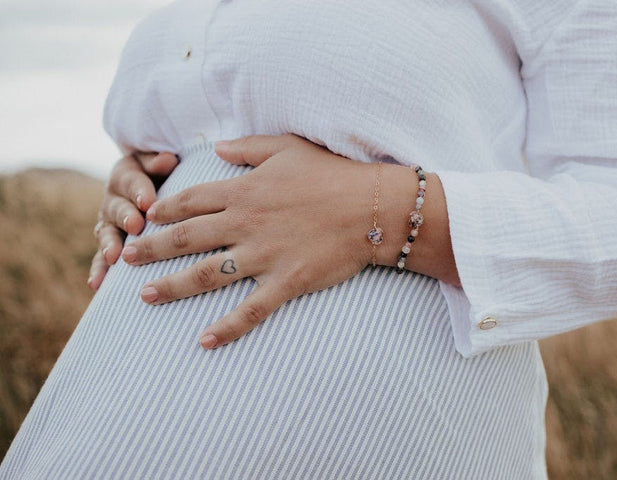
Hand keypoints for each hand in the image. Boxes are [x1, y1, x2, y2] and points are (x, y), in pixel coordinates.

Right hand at [88, 151, 177, 289]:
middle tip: (136, 226)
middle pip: (117, 208)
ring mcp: (109, 223)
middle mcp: (113, 199)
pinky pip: (102, 257)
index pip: (131, 181)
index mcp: (126, 175)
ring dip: (109, 245)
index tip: (148, 201)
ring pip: (107, 233)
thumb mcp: (160, 161)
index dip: (139, 190)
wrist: (151, 185)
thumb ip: (159, 162)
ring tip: (114, 257)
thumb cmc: (162, 172)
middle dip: (126, 217)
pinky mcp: (110, 243)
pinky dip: (99, 270)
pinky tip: (97, 284)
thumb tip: (167, 158)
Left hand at [121, 134, 373, 348]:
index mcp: (244, 191)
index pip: (191, 201)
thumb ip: (247, 148)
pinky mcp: (285, 281)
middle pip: (187, 238)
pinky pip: (250, 309)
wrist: (372, 208)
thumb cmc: (332, 174)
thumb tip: (216, 147)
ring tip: (146, 297)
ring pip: (206, 274)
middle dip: (153, 248)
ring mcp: (263, 255)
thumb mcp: (288, 148)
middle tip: (128, 258)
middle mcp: (245, 224)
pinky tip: (204, 341)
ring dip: (172, 286)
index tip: (146, 218)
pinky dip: (227, 327)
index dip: (164, 210)